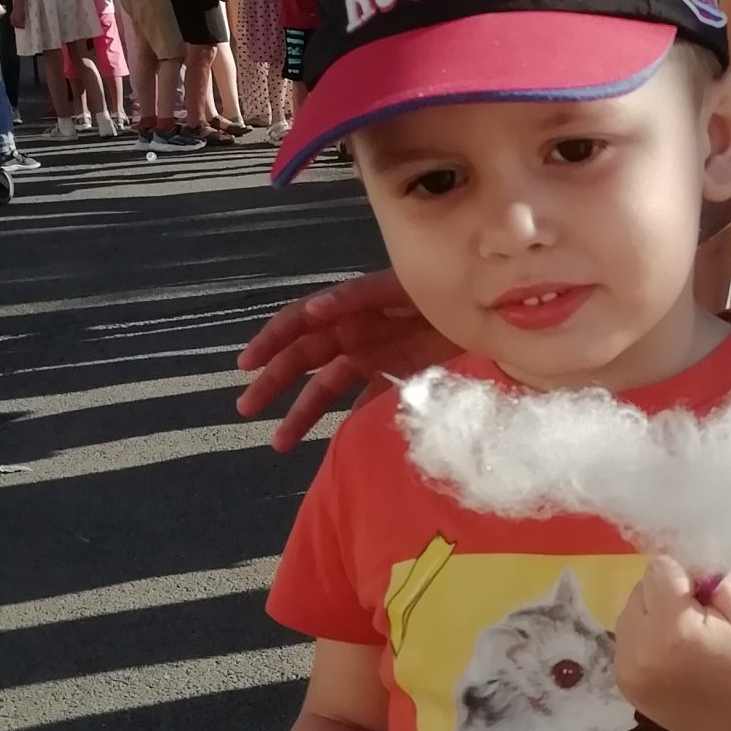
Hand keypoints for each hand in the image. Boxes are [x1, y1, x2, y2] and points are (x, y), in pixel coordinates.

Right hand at [236, 269, 459, 450]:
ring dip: (301, 411)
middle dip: (273, 383)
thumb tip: (314, 310)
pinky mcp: (395, 372)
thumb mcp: (398, 288)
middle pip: (303, 358)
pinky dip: (350, 416)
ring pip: (325, 385)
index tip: (246, 366)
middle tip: (245, 410)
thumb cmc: (438, 292)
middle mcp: (352, 331)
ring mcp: (371, 354)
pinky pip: (363, 397)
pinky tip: (336, 440)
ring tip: (279, 443)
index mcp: (347, 307)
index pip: (297, 323)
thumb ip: (357, 298)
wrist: (486, 309)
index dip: (269, 341)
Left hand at [613, 559, 730, 730]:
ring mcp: (626, 670)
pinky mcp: (623, 684)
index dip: (685, 578)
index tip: (705, 601)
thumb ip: (713, 578)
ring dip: (651, 616)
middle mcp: (639, 649)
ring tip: (682, 641)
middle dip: (665, 596)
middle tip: (697, 622)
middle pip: (639, 590)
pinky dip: (645, 640)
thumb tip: (685, 572)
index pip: (658, 570)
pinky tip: (671, 657)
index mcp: (672, 629)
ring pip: (628, 613)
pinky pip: (626, 640)